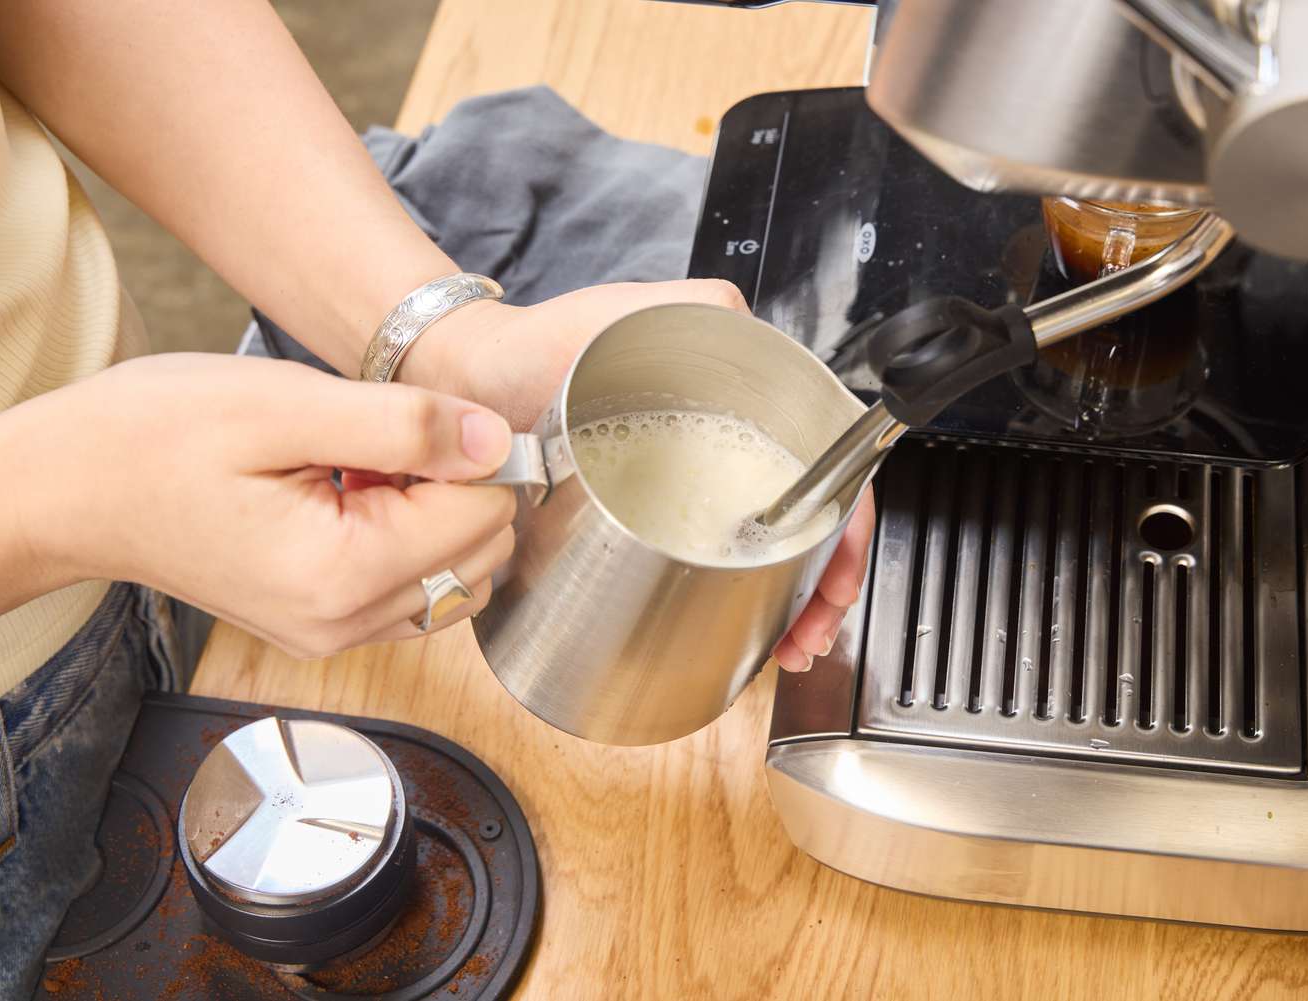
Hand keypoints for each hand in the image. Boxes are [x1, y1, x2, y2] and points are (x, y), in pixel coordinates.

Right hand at [12, 354, 516, 658]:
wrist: (70, 489)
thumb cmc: (156, 437)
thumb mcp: (286, 406)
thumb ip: (404, 426)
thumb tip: (496, 441)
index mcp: (343, 574)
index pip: (486, 517)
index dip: (475, 455)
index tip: (428, 415)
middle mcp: (346, 623)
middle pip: (481, 554)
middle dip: (460, 487)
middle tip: (388, 437)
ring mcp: (334, 634)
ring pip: (457, 577)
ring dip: (439, 515)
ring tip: (367, 465)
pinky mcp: (324, 625)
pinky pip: (414, 590)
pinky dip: (411, 540)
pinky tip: (358, 494)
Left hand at [409, 279, 873, 670]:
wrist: (467, 386)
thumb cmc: (538, 343)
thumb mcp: (629, 309)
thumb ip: (703, 305)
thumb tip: (749, 326)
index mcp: (735, 397)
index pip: (818, 463)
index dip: (840, 526)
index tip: (833, 577)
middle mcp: (719, 444)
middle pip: (802, 523)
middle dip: (820, 586)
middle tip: (809, 632)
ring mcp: (687, 485)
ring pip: (764, 554)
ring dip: (787, 605)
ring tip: (785, 643)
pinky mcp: (647, 518)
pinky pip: (709, 564)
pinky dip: (739, 603)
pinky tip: (746, 630)